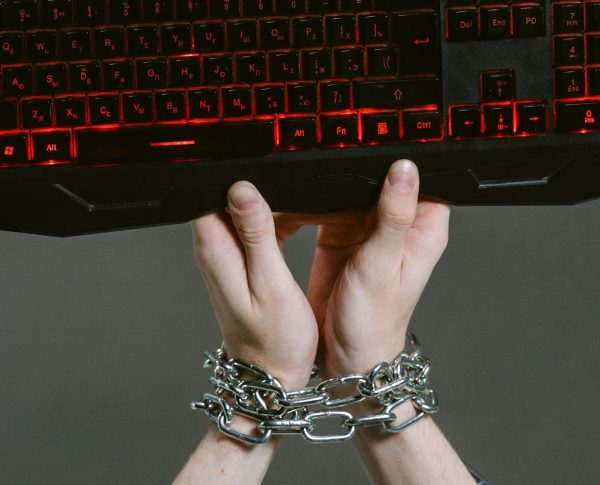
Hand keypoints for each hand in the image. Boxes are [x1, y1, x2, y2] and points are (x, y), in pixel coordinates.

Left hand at [191, 182, 317, 389]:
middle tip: (292, 180)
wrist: (269, 376)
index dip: (230, 172)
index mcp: (217, 250)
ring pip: (241, 208)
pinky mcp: (240, 262)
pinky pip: (253, 226)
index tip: (262, 163)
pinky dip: (274, 218)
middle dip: (256, 181)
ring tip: (300, 198)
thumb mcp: (271, 284)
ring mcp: (226, 256)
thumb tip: (241, 189)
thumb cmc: (275, 341)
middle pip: (225, 196)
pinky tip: (297, 217)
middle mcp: (214, 249)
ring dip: (269, 199)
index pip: (207, 192)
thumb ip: (257, 235)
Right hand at [306, 160, 449, 376]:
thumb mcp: (382, 265)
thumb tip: (404, 169)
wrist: (346, 353)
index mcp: (421, 228)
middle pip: (382, 177)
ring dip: (335, 179)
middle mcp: (396, 224)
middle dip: (361, 163)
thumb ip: (393, 217)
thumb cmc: (374, 321)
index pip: (423, 178)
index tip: (378, 141)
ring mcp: (367, 228)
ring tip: (315, 167)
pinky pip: (328, 204)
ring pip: (353, 187)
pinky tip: (303, 191)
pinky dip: (315, 198)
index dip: (405, 158)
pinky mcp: (340, 234)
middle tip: (335, 147)